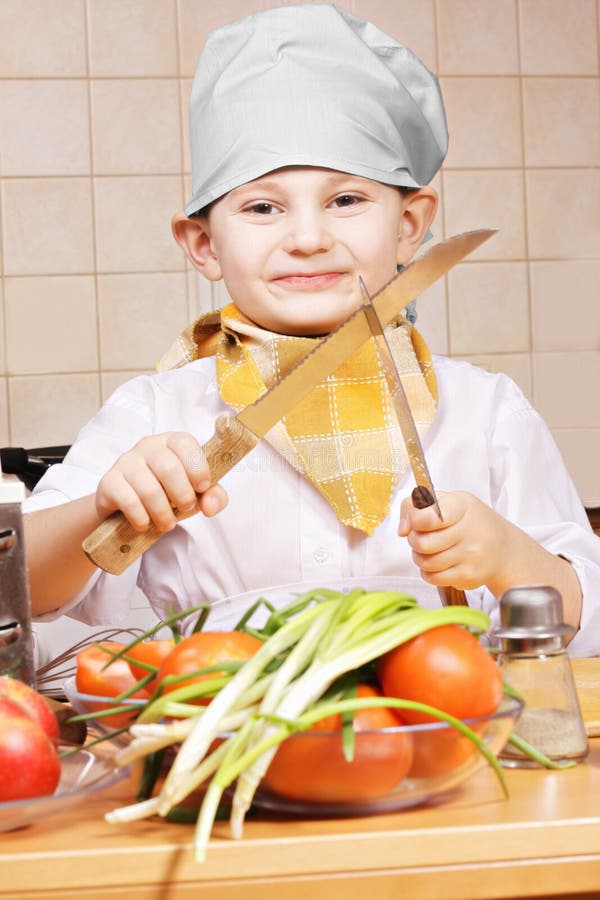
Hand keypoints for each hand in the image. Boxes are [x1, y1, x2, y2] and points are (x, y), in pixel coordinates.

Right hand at [95, 432, 227, 531]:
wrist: (127, 507)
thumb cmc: (168, 494)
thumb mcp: (196, 493)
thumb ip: (213, 497)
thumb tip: (210, 506)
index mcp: (172, 442)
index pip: (185, 443)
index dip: (197, 467)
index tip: (202, 487)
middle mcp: (148, 446)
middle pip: (169, 468)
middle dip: (182, 495)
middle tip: (185, 509)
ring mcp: (126, 461)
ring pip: (149, 489)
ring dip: (163, 513)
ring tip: (168, 524)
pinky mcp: (109, 481)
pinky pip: (128, 500)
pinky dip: (141, 517)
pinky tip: (145, 524)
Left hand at [398, 490, 510, 591]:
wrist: (503, 548)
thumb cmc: (469, 522)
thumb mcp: (447, 501)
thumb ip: (415, 506)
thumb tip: (402, 529)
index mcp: (461, 506)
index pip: (429, 517)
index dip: (415, 520)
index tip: (418, 520)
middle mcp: (469, 531)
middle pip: (422, 543)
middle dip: (415, 540)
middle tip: (422, 537)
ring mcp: (471, 556)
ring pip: (425, 562)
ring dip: (420, 557)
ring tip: (430, 550)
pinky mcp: (469, 576)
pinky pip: (433, 578)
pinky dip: (429, 571)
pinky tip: (439, 563)